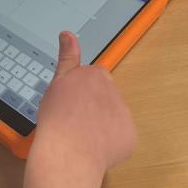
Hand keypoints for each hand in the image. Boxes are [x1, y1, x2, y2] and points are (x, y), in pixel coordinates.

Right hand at [34, 31, 136, 173]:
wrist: (68, 154)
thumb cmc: (57, 118)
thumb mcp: (57, 83)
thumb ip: (67, 57)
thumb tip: (68, 33)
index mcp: (95, 75)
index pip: (92, 76)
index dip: (79, 90)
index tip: (69, 103)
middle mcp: (113, 91)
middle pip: (105, 94)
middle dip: (93, 103)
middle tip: (74, 119)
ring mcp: (124, 114)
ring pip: (113, 115)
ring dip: (103, 122)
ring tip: (83, 136)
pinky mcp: (130, 136)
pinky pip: (121, 136)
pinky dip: (111, 141)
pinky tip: (95, 147)